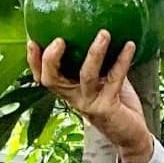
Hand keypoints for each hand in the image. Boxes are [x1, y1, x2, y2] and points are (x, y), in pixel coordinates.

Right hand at [28, 30, 154, 162]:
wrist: (131, 135)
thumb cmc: (116, 103)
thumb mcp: (103, 79)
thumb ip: (99, 61)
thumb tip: (100, 27)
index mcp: (69, 90)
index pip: (43, 77)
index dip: (33, 62)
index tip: (32, 41)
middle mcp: (74, 98)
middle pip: (52, 80)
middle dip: (51, 59)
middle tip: (60, 39)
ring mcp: (90, 104)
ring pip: (86, 76)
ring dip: (95, 53)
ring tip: (104, 33)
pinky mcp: (107, 107)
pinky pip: (115, 78)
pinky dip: (123, 60)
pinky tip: (130, 45)